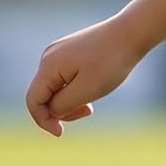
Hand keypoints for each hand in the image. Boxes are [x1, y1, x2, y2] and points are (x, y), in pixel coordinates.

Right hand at [24, 16, 142, 135]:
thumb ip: (63, 105)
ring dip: (72, 99)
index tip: (61, 133)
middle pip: (45, 95)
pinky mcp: (71, 51)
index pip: (33, 101)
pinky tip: (96, 86)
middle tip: (89, 111)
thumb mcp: (87, 90)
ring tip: (94, 99)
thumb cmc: (111, 61)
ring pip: (56, 87)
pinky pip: (66, 77)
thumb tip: (51, 111)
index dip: (43, 121)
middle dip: (63, 109)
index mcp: (48, 66)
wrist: (132, 32)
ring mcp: (59, 52)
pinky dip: (77, 88)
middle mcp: (48, 56)